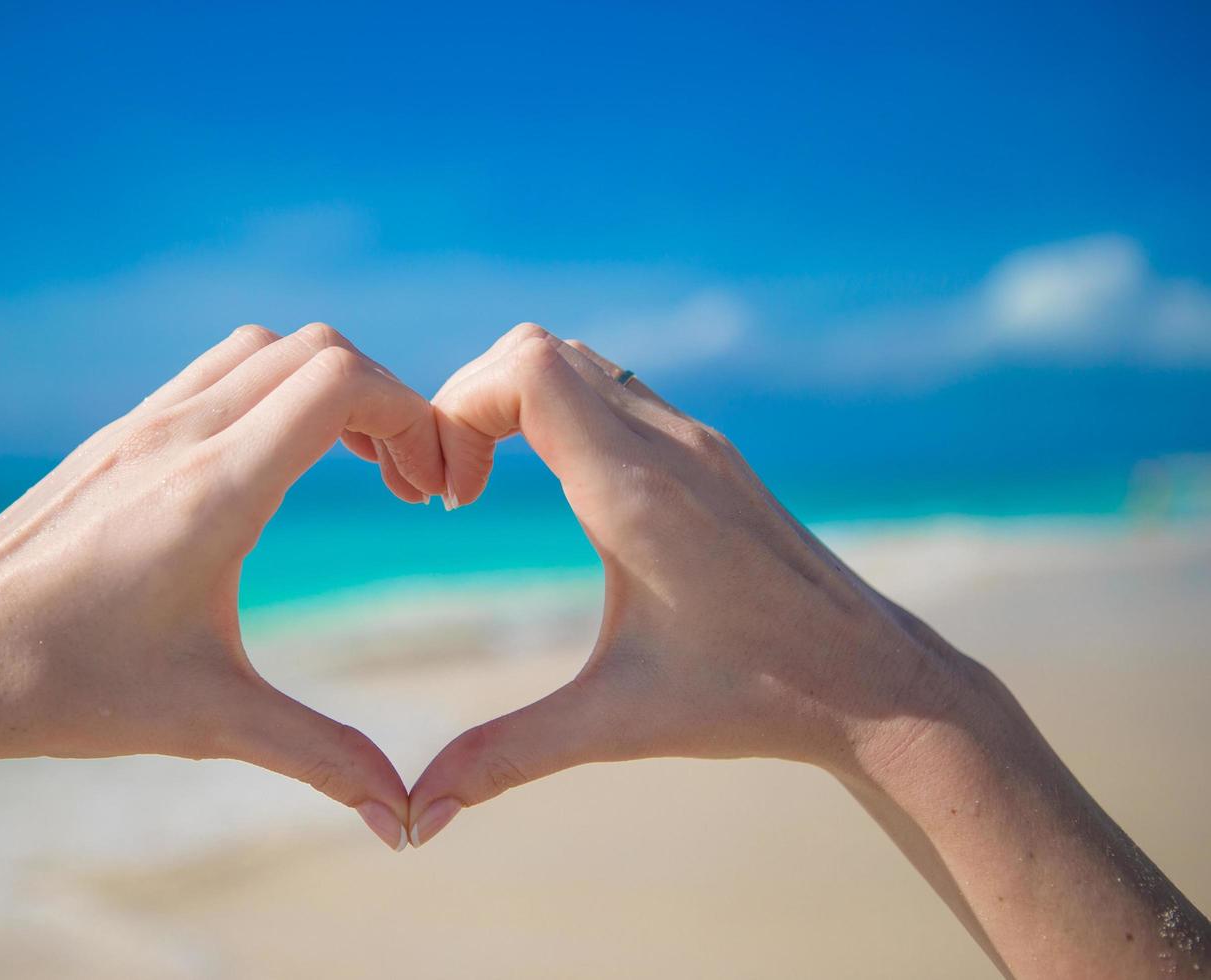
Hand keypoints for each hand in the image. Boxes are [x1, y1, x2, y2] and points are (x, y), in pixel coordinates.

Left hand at [0, 324, 442, 868]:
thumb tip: (401, 820)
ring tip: (352, 468)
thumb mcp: (210, 722)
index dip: (412, 415)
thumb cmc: (65, 686)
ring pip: (263, 350)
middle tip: (405, 486)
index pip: (341, 382)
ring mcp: (141, 427)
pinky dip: (271, 393)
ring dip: (325, 389)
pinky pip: (214, 373)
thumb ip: (322, 757)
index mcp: (214, 490)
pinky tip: (272, 469)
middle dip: (384, 404)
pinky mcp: (115, 438)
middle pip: (316, 350)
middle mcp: (178, 436)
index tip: (429, 489)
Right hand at [408, 323, 942, 842]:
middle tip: (455, 491)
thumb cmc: (753, 698)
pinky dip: (561, 410)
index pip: (528, 371)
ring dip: (516, 401)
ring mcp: (695, 441)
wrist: (873, 681)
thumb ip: (505, 758)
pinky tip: (561, 490)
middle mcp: (667, 446)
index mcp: (636, 494)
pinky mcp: (712, 453)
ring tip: (491, 483)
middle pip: (537, 348)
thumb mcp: (615, 726)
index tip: (450, 497)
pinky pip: (616, 389)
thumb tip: (420, 817)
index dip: (459, 410)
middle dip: (470, 403)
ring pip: (579, 360)